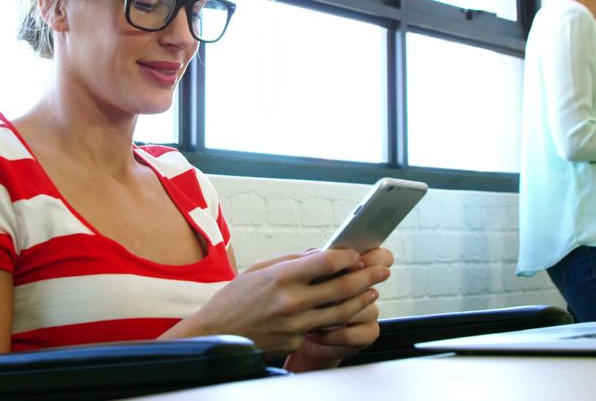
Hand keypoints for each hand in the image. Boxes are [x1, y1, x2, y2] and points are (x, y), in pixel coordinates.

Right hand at [163, 248, 389, 359]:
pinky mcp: (295, 341)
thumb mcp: (260, 269)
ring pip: (340, 313)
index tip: (357, 254)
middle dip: (366, 277)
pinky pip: (322, 329)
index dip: (348, 257)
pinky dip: (336, 319)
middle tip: (381, 270)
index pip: (326, 262)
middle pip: (341, 288)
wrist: (215, 334)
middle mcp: (290, 301)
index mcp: (281, 277)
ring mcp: (294, 325)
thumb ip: (293, 261)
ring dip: (360, 300)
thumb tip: (321, 253)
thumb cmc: (234, 299)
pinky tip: (345, 311)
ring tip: (371, 291)